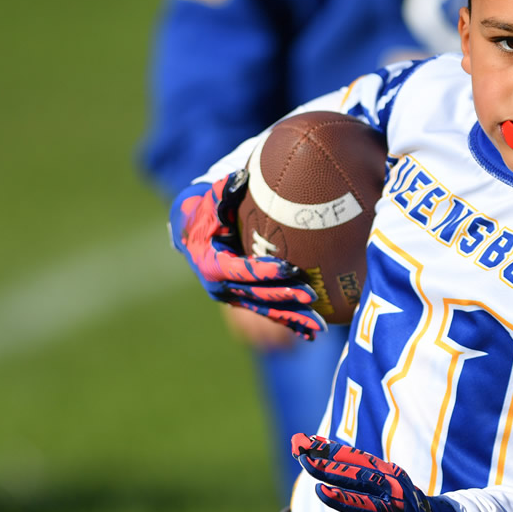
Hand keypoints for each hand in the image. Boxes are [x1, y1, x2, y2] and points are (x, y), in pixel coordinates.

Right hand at [169, 169, 325, 338]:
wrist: (194, 231)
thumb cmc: (208, 210)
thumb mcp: (214, 198)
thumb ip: (226, 190)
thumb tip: (241, 178)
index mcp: (210, 262)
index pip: (240, 269)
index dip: (264, 271)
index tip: (289, 268)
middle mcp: (220, 286)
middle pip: (256, 294)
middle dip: (284, 296)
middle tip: (311, 295)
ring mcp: (233, 297)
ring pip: (265, 309)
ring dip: (292, 317)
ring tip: (318, 325)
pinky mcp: (244, 301)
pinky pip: (268, 313)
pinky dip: (289, 322)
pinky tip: (311, 333)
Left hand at [292, 433, 469, 511]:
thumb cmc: (395, 502)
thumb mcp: (376, 481)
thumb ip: (344, 467)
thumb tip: (307, 442)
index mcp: (388, 473)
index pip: (356, 458)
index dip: (330, 450)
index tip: (303, 443)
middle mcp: (395, 491)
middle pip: (360, 478)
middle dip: (331, 468)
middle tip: (304, 460)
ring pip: (370, 507)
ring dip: (345, 500)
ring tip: (321, 491)